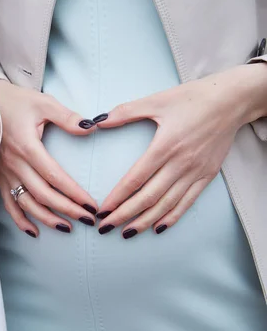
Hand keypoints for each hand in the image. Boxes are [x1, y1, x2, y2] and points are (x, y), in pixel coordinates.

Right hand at [0, 79, 98, 236]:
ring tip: (67, 228)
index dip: (74, 193)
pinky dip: (20, 220)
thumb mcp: (43, 103)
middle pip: (43, 195)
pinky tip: (34, 231)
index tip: (92, 205)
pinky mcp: (0, 177)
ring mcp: (6, 174)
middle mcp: (15, 165)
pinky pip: (9, 204)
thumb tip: (91, 127)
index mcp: (28, 147)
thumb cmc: (15, 102)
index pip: (55, 176)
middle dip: (67, 210)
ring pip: (27, 204)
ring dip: (47, 219)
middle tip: (88, 220)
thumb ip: (67, 117)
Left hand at [96, 64, 266, 237]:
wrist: (233, 99)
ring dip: (145, 220)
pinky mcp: (208, 175)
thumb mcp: (156, 101)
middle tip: (106, 227)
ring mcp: (196, 171)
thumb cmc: (192, 98)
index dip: (117, 197)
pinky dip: (172, 216)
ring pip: (167, 204)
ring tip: (127, 232)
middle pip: (148, 197)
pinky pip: (188, 201)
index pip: (135, 179)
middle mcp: (181, 163)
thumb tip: (97, 121)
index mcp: (165, 145)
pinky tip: (158, 227)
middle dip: (125, 215)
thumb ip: (125, 112)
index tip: (102, 210)